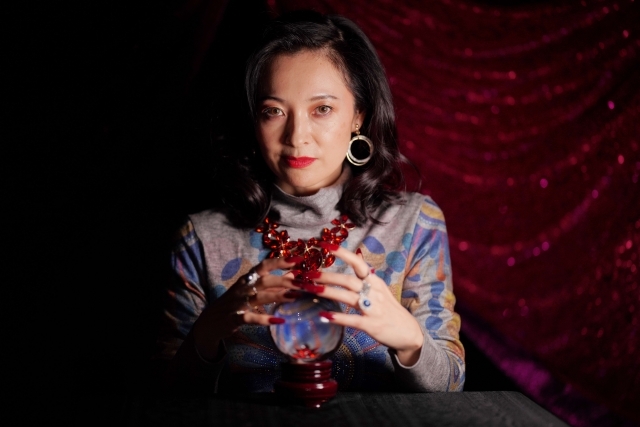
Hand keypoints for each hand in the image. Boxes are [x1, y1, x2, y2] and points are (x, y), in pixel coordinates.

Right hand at [192, 256, 301, 359]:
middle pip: (264, 281)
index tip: (298, 259)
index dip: (280, 261)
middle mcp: (242, 288)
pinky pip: (249, 317)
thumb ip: (271, 283)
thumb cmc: (234, 303)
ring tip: (295, 297)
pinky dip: (263, 319)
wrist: (209, 322)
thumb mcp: (251, 290)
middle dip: (284, 281)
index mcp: (247, 279)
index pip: (264, 266)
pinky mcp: (233, 318)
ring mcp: (237, 303)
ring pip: (259, 297)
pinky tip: (278, 321)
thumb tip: (293, 275)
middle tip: (303, 284)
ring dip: (277, 296)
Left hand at [299, 243, 423, 365]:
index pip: (358, 263)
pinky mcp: (371, 325)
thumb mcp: (381, 290)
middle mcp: (374, 292)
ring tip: (310, 289)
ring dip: (328, 292)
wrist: (409, 333)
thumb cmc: (390, 311)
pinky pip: (352, 320)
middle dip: (327, 276)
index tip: (325, 245)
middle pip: (348, 280)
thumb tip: (356, 259)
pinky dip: (338, 317)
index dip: (342, 253)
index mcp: (374, 282)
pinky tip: (323, 316)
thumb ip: (366, 278)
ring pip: (348, 297)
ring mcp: (373, 309)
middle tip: (308, 273)